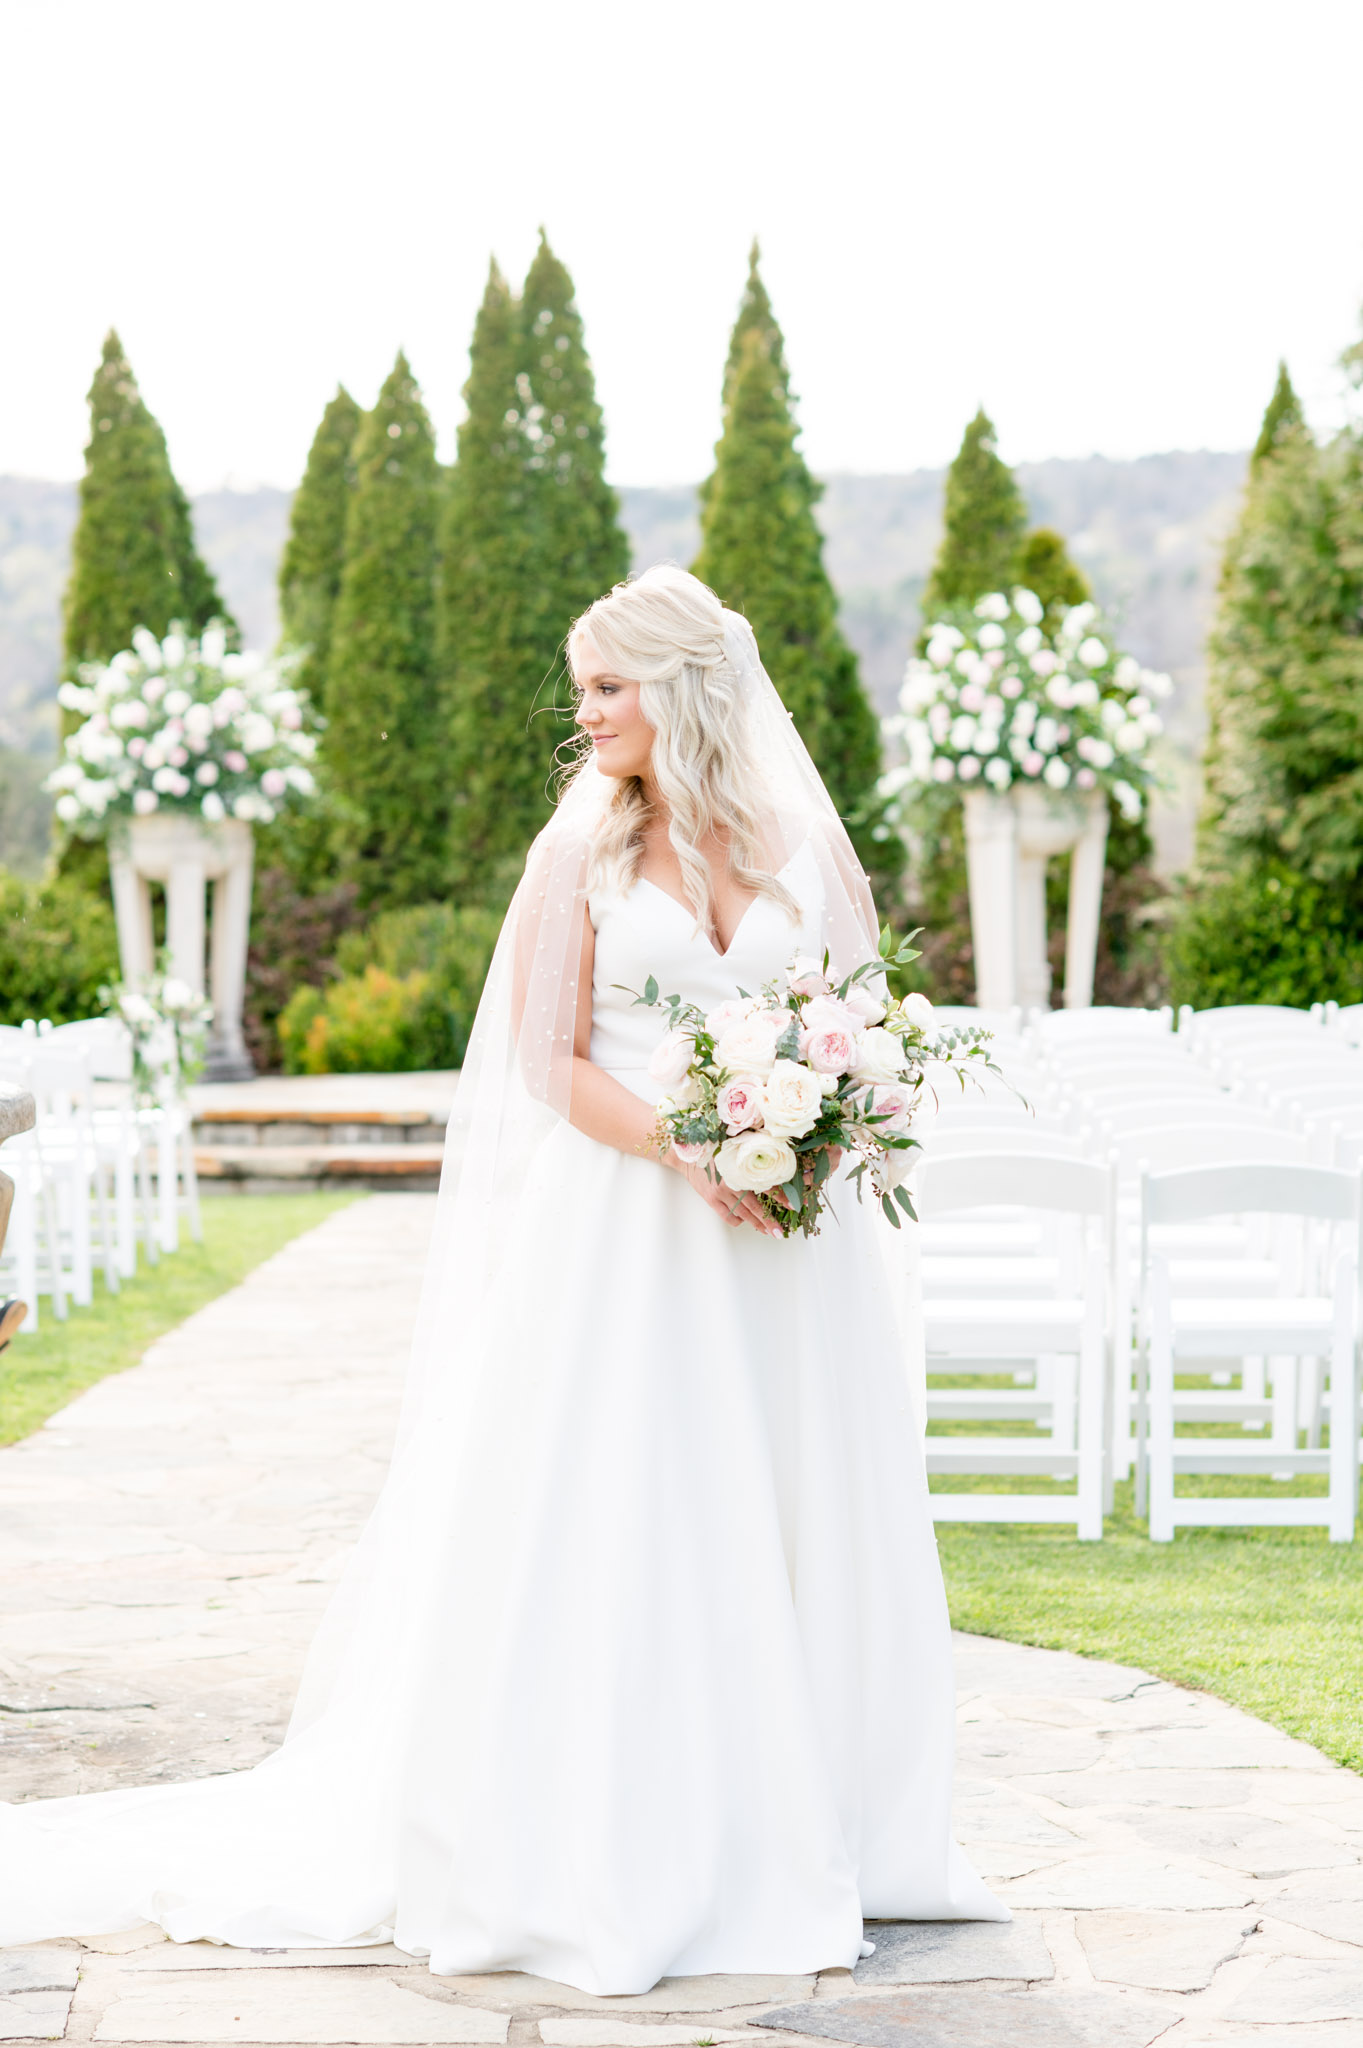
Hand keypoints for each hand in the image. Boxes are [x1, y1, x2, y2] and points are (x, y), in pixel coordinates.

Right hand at [667, 1153, 784, 1236]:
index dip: (782, 1196)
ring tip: (768, 1231)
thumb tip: (776, 1161)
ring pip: (743, 1213)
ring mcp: (720, 1193)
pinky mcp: (711, 1199)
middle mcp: (732, 1182)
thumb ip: (754, 1155)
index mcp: (742, 1168)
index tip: (794, 1205)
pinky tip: (744, 1220)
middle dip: (770, 1221)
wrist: (688, 1154)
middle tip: (780, 1232)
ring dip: (757, 1224)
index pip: (767, 1185)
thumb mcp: (737, 1148)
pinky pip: (727, 1216)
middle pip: (756, 1206)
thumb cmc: (715, 1147)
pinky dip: (737, 1220)